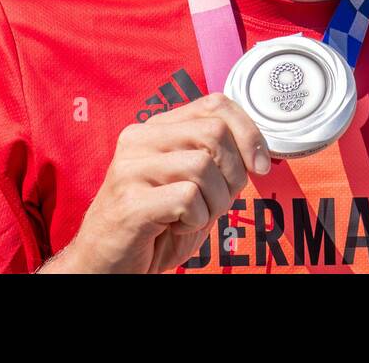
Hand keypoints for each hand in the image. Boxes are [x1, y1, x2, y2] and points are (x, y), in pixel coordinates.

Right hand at [38, 93, 269, 273]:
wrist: (108, 264)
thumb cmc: (155, 226)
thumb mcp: (193, 185)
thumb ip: (218, 160)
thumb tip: (259, 150)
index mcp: (156, 128)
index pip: (215, 104)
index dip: (249, 132)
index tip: (260, 164)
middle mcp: (139, 139)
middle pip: (214, 133)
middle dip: (234, 173)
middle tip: (220, 200)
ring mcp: (130, 168)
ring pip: (203, 166)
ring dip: (215, 201)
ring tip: (195, 216)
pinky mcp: (129, 201)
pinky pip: (187, 198)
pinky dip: (195, 218)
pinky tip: (176, 226)